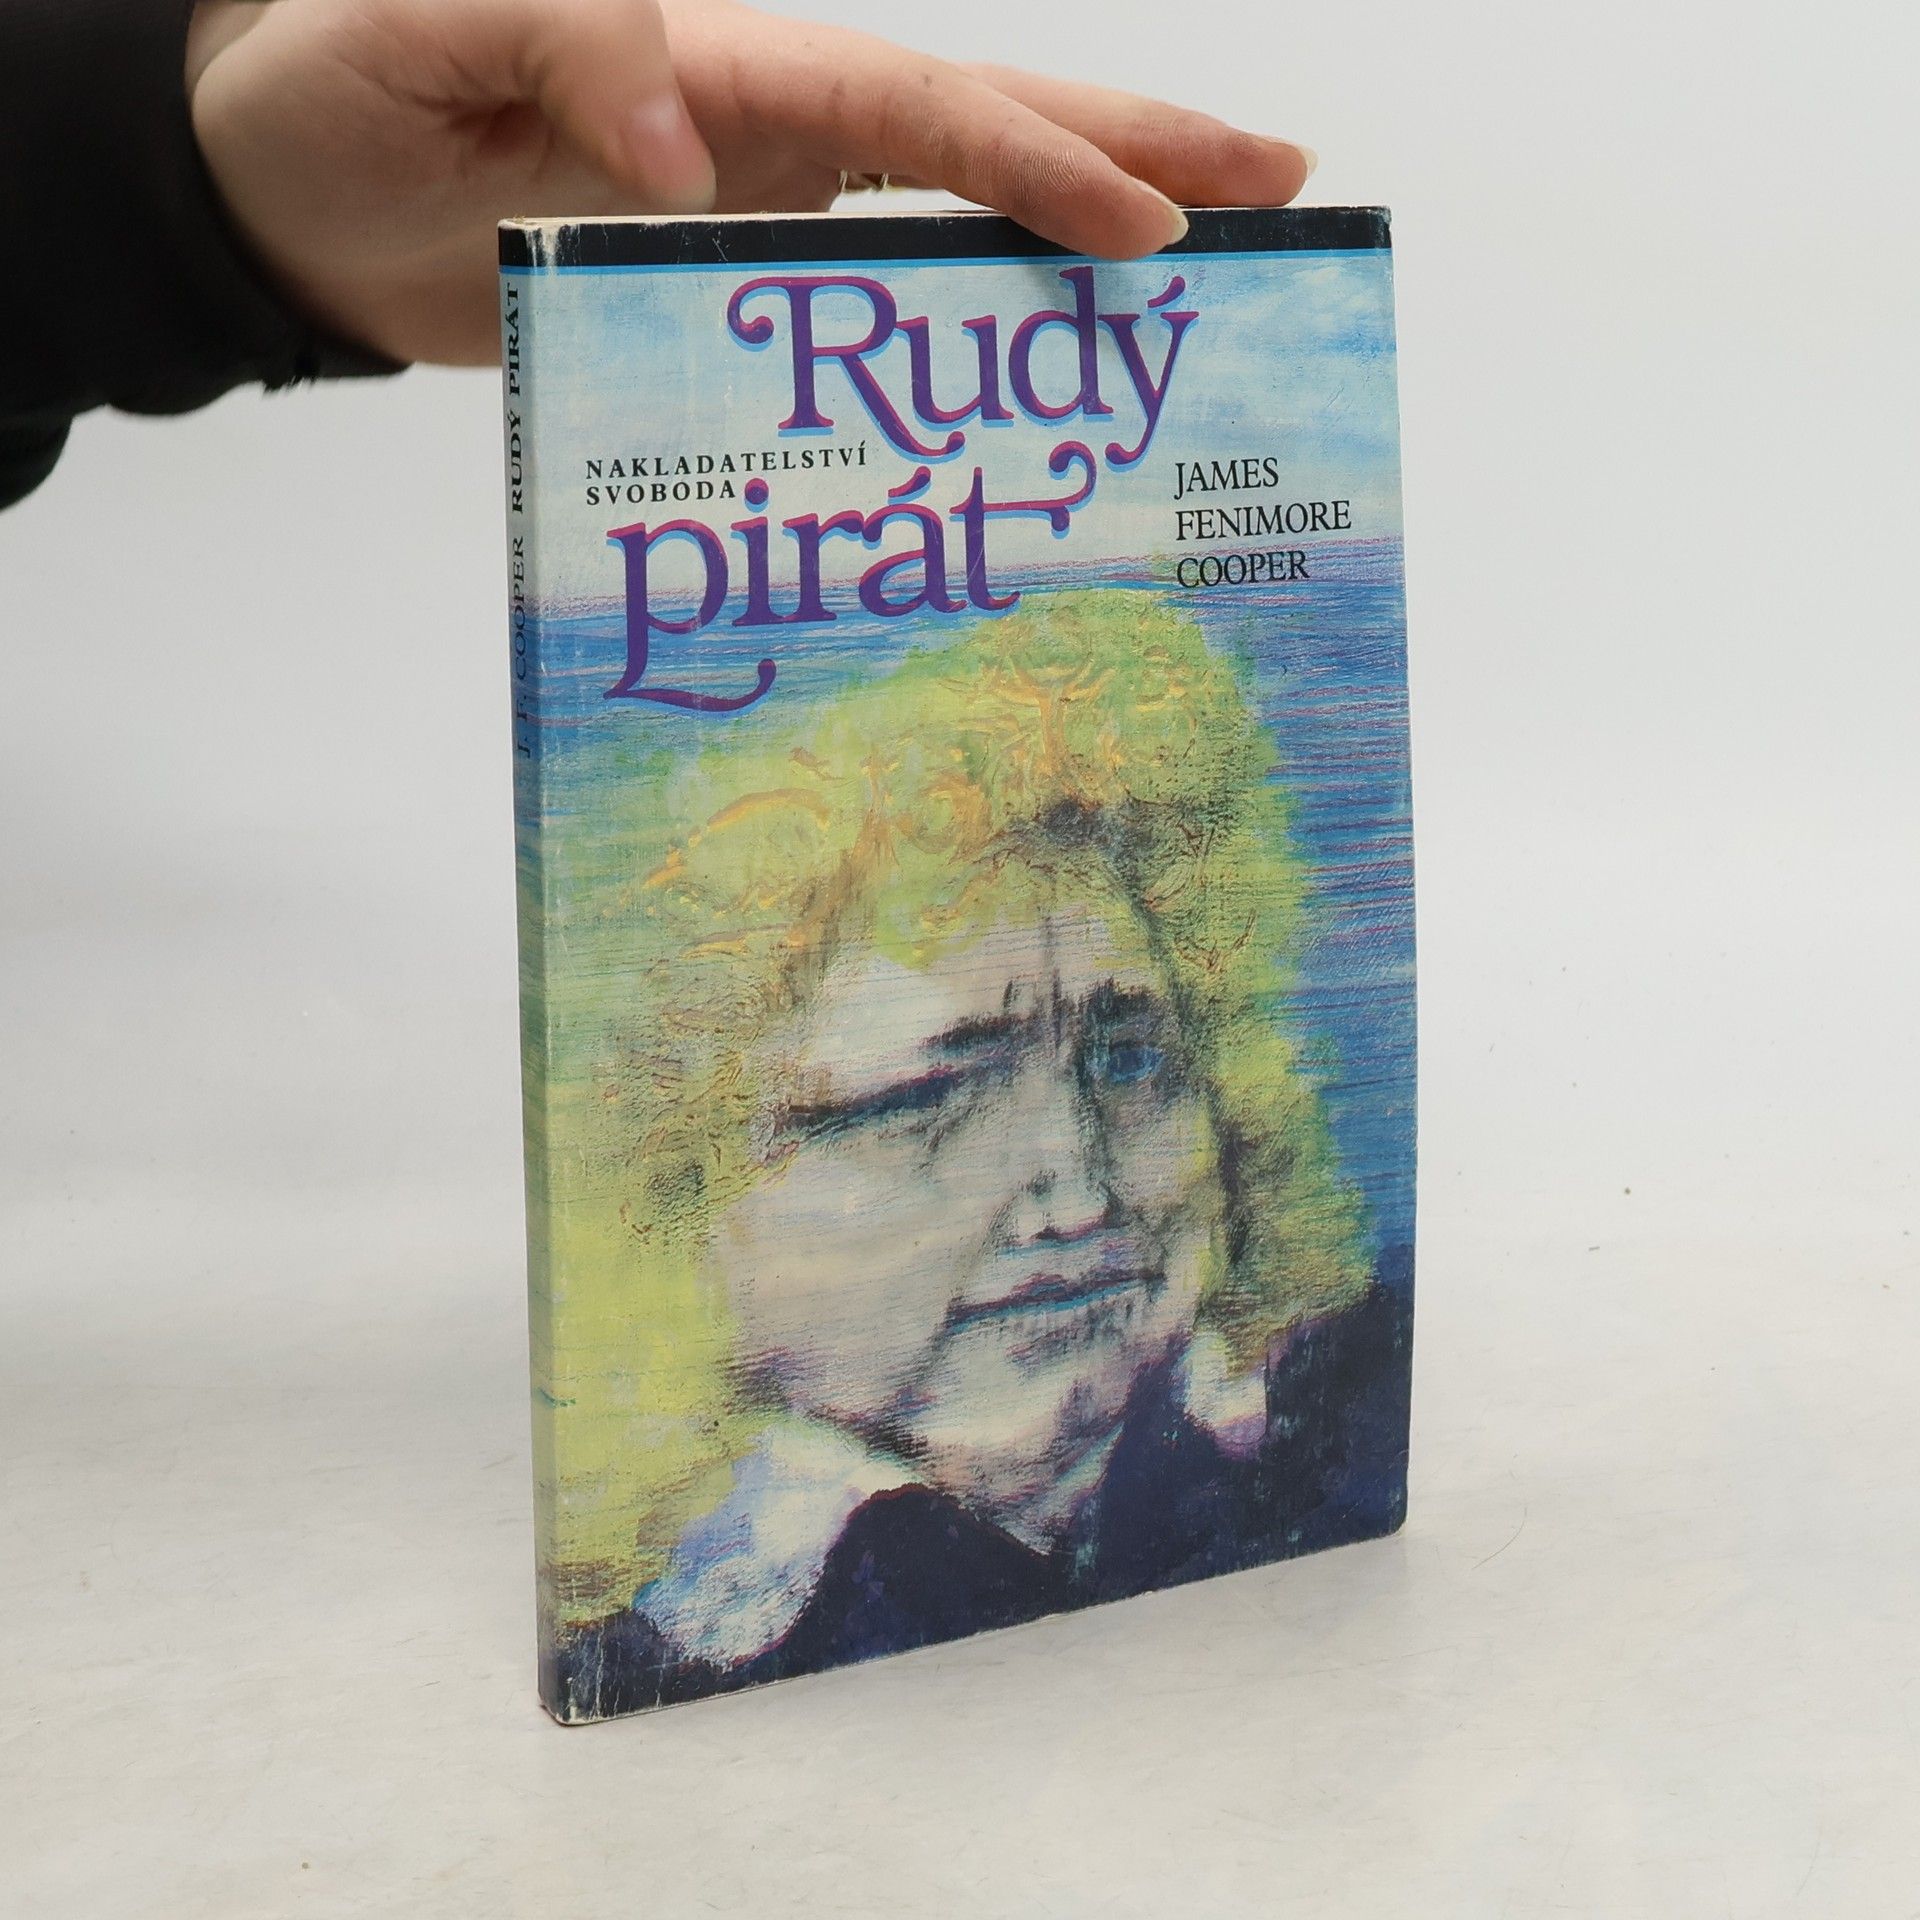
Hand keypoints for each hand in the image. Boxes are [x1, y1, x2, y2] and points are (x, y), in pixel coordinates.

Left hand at [187, 0, 1315, 366]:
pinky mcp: (730, 309)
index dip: (1041, 157)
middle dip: (1136, 156)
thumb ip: (562, 42)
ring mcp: (761, 225)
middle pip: (984, 136)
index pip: (918, 104)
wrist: (291, 202)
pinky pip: (865, 337)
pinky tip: (1020, 412)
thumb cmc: (340, 91)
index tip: (1160, 221)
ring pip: (949, 233)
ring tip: (1201, 305)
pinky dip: (952, 369)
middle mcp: (772, 137)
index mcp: (729, 62)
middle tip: (1282, 194)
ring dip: (1073, 266)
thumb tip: (687, 157)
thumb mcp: (419, 26)